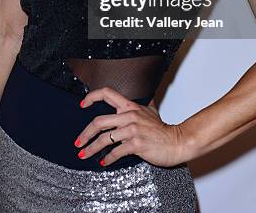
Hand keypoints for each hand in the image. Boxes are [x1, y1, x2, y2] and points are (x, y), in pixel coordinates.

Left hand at [74, 86, 188, 167]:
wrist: (177, 142)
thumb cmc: (162, 130)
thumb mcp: (151, 111)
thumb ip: (141, 106)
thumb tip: (142, 97)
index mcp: (130, 106)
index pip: (107, 93)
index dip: (92, 97)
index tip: (82, 105)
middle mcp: (129, 115)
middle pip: (99, 121)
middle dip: (85, 134)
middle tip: (78, 142)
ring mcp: (132, 129)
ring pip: (105, 138)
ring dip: (91, 148)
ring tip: (84, 155)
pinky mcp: (136, 144)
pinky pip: (116, 152)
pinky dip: (107, 159)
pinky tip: (103, 162)